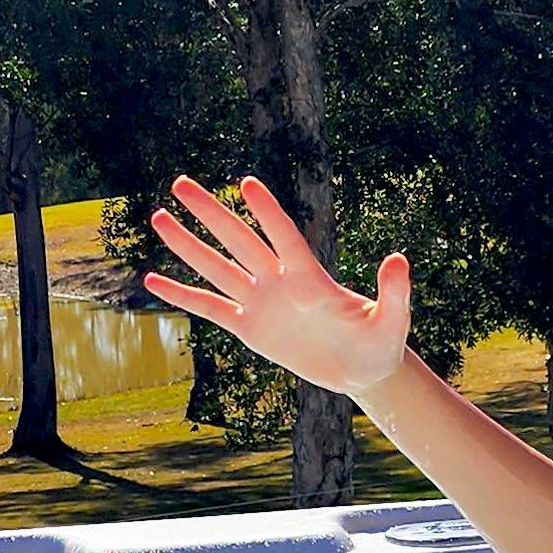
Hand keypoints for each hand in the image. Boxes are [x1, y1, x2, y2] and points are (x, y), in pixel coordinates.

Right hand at [145, 174, 411, 397]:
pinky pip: (210, 308)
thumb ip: (394, 292)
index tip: (247, 184)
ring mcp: (262, 302)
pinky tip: (154, 278)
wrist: (361, 369)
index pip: (284, 237)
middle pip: (239, 240)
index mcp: (311, 278)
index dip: (267, 213)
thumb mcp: (393, 320)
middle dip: (210, 213)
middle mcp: (280, 282)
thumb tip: (399, 260)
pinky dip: (183, 295)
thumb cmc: (380, 342)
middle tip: (181, 183)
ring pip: (217, 268)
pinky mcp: (250, 328)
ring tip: (159, 217)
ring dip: (188, 245)